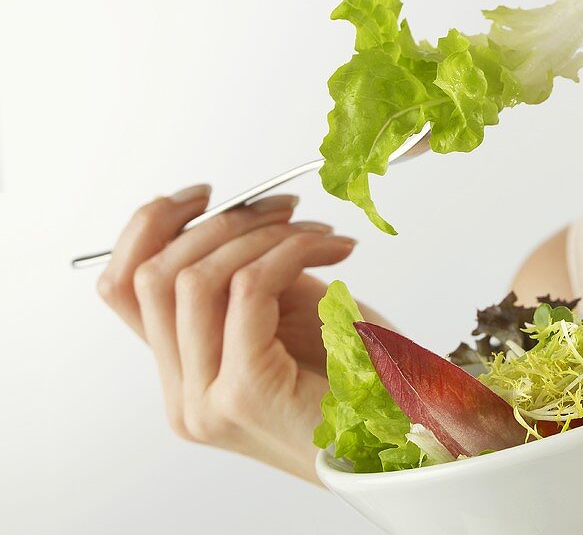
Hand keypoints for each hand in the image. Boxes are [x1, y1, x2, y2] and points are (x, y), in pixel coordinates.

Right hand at [97, 184, 358, 483]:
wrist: (406, 442)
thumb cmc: (361, 384)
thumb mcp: (290, 319)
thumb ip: (247, 282)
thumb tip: (233, 216)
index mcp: (184, 380)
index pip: (122, 289)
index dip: (150, 227)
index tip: (205, 194)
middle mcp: (183, 398)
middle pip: (151, 277)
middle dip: (222, 222)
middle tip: (285, 207)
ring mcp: (207, 401)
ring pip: (194, 278)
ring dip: (264, 233)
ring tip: (319, 230)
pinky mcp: (247, 391)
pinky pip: (248, 288)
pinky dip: (291, 251)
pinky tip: (335, 249)